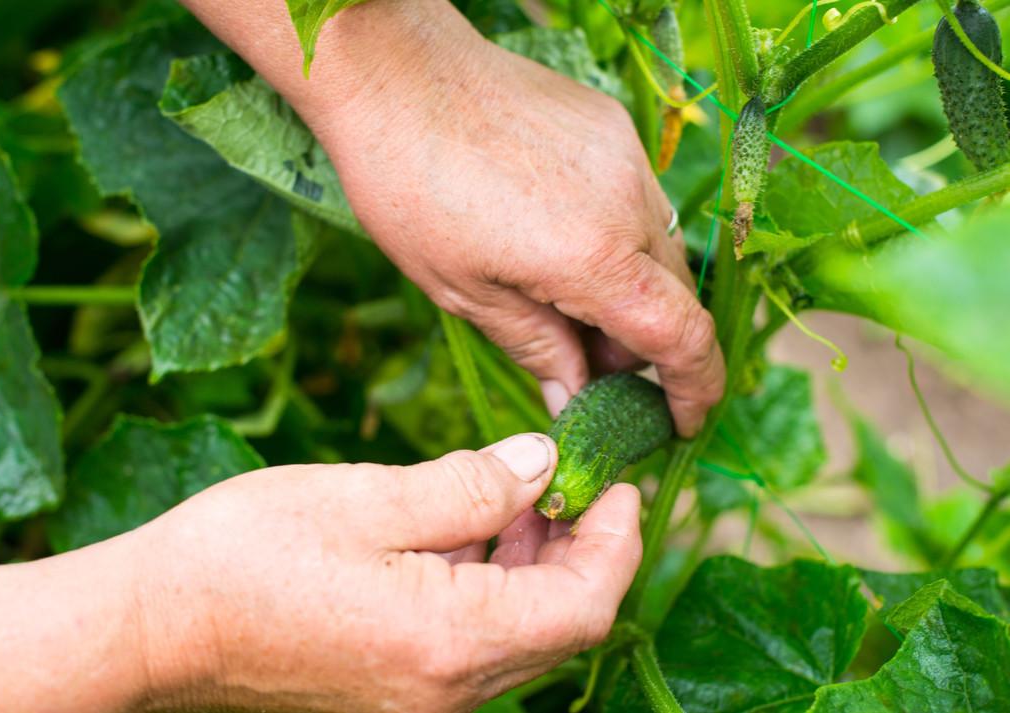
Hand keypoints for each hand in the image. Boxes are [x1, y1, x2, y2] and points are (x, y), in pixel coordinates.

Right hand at [123, 434, 640, 711]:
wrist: (155, 629)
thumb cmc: (245, 557)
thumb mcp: (367, 499)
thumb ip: (469, 485)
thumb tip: (542, 462)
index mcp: (451, 642)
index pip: (585, 604)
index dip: (616, 539)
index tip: (613, 480)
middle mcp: (448, 691)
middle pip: (561, 625)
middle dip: (580, 547)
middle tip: (570, 478)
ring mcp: (421, 701)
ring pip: (520, 635)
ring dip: (535, 566)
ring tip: (517, 497)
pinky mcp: (396, 693)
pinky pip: (475, 645)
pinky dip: (490, 588)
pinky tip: (466, 536)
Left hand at [303, 1, 725, 434]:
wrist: (399, 76)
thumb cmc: (412, 190)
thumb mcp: (465, 292)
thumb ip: (537, 349)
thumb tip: (576, 401)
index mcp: (593, 257)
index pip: (683, 337)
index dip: (696, 389)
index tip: (682, 421)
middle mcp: (629, 204)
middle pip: (675, 298)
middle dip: (646, 347)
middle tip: (589, 367)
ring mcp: (628, 159)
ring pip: (659, 251)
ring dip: (632, 293)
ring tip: (565, 302)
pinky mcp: (615, 130)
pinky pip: (639, 204)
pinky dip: (618, 242)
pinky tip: (560, 241)